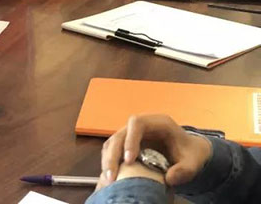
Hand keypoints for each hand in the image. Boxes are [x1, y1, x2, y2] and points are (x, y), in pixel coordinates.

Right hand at [96, 114, 212, 189]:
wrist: (190, 152)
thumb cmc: (191, 153)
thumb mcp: (194, 161)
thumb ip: (185, 170)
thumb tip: (168, 179)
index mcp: (157, 122)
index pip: (136, 123)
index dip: (130, 140)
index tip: (129, 160)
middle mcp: (141, 126)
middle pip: (119, 134)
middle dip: (113, 154)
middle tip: (112, 175)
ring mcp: (132, 134)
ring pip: (112, 142)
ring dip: (108, 160)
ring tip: (109, 179)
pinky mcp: (127, 144)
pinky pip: (113, 151)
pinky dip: (110, 163)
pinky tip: (111, 178)